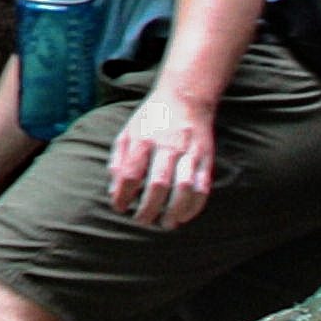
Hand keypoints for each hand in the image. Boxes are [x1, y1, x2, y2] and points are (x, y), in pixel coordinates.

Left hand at [103, 93, 218, 228]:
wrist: (185, 97)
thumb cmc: (151, 119)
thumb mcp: (127, 133)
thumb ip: (118, 161)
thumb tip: (114, 192)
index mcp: (143, 139)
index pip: (130, 173)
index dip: (123, 195)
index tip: (120, 208)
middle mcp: (166, 146)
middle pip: (158, 183)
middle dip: (149, 208)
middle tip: (142, 222)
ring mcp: (188, 152)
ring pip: (183, 187)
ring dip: (174, 210)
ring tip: (166, 224)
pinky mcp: (205, 157)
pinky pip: (203, 186)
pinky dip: (195, 205)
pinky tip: (185, 215)